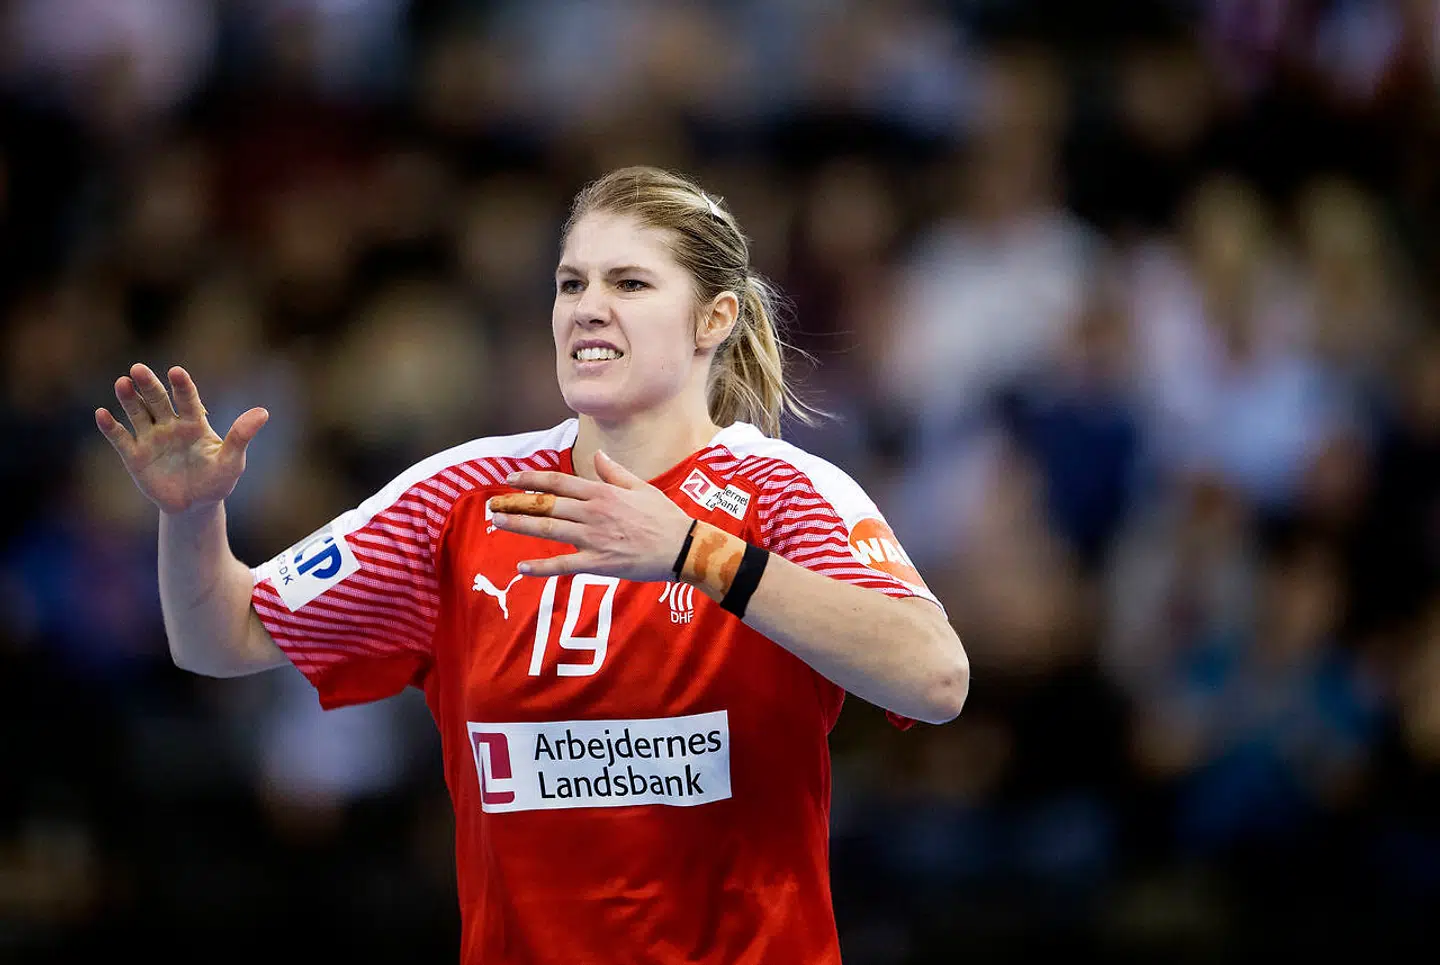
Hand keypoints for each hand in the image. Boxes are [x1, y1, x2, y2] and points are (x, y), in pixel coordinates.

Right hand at [95, 363, 267, 515]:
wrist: (195, 506)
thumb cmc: (217, 480)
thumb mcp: (232, 461)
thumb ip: (241, 436)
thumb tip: (263, 412)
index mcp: (195, 423)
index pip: (188, 400)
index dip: (182, 386)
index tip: (176, 372)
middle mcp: (170, 425)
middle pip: (158, 401)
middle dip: (149, 385)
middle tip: (139, 369)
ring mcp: (150, 439)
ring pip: (137, 414)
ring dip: (128, 399)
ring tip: (122, 383)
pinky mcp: (134, 456)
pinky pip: (120, 439)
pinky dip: (110, 427)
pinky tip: (102, 414)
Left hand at [490, 451, 692, 580]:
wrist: (683, 547)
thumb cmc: (665, 517)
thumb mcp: (641, 486)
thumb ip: (614, 472)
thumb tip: (597, 456)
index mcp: (602, 492)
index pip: (558, 483)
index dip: (531, 480)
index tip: (511, 478)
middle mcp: (593, 512)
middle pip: (546, 504)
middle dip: (516, 502)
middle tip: (493, 504)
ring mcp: (594, 538)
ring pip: (548, 528)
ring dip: (519, 525)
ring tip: (497, 522)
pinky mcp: (598, 563)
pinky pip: (564, 565)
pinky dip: (541, 566)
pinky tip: (522, 567)